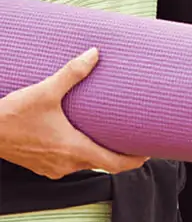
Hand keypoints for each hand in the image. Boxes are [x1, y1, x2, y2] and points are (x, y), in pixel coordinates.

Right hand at [0, 48, 148, 178]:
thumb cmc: (11, 116)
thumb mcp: (45, 91)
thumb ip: (72, 73)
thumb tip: (94, 54)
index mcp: (74, 150)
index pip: (115, 164)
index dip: (135, 160)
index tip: (148, 152)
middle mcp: (66, 164)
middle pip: (102, 163)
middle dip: (119, 152)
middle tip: (132, 138)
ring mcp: (52, 168)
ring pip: (84, 163)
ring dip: (97, 151)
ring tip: (108, 134)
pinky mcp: (40, 165)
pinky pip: (67, 162)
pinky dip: (78, 152)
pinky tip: (77, 137)